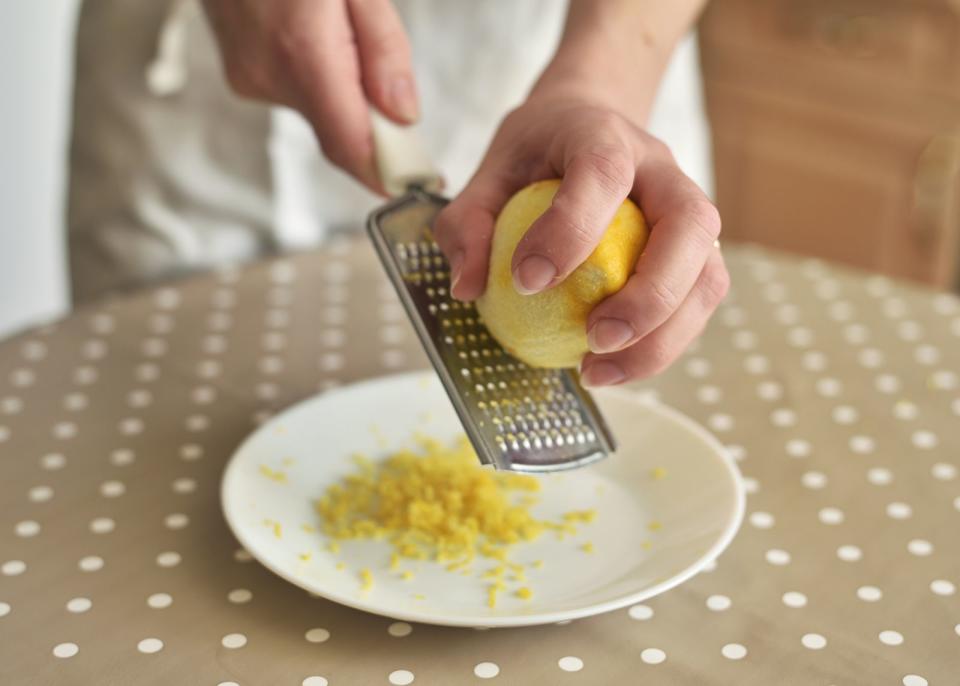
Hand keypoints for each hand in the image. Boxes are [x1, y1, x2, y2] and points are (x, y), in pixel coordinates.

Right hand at [201, 0, 417, 191]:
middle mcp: (270, 76)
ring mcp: (250, 78)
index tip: (424, 183)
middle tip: (400, 101)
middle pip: (340, 133)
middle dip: (377, 128)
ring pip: (321, 113)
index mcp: (303, 50)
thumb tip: (404, 116)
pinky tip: (319, 36)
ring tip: (344, 33)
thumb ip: (382, 47)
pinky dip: (323, 82)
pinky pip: (298, 95)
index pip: (351, 144)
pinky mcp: (242, 76)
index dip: (389, 174)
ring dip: (348, 98)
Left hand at [434, 95, 727, 385]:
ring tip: (599, 370)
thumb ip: (468, 222)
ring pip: (707, 276)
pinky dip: (662, 345)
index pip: (603, 173)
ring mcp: (688, 211)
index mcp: (604, 136)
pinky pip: (697, 304)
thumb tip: (467, 287)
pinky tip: (613, 366)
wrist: (585, 124)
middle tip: (594, 339)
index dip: (570, 230)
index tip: (526, 282)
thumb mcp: (488, 175)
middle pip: (689, 226)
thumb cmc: (537, 153)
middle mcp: (661, 169)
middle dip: (648, 296)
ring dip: (663, 337)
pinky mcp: (696, 253)